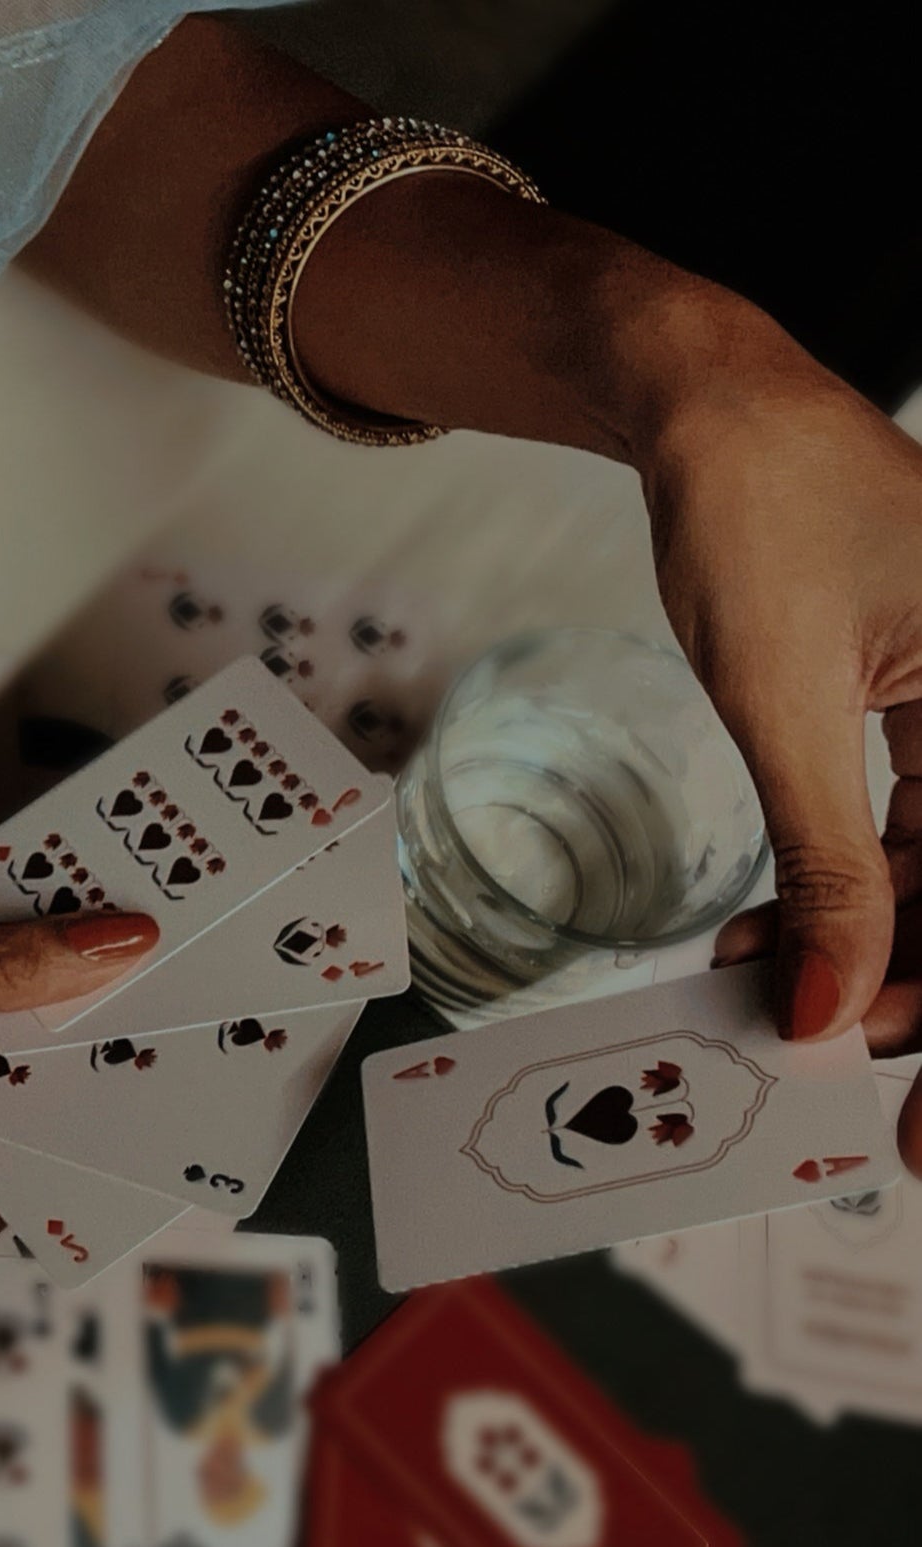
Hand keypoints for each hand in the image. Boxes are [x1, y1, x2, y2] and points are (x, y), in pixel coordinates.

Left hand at [640, 341, 921, 1167]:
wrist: (716, 417)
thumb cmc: (758, 517)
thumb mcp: (786, 705)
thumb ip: (827, 867)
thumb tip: (828, 1011)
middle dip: (907, 991)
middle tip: (818, 1058)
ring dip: (863, 948)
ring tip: (766, 995)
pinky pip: (913, 833)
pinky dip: (844, 890)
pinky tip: (769, 936)